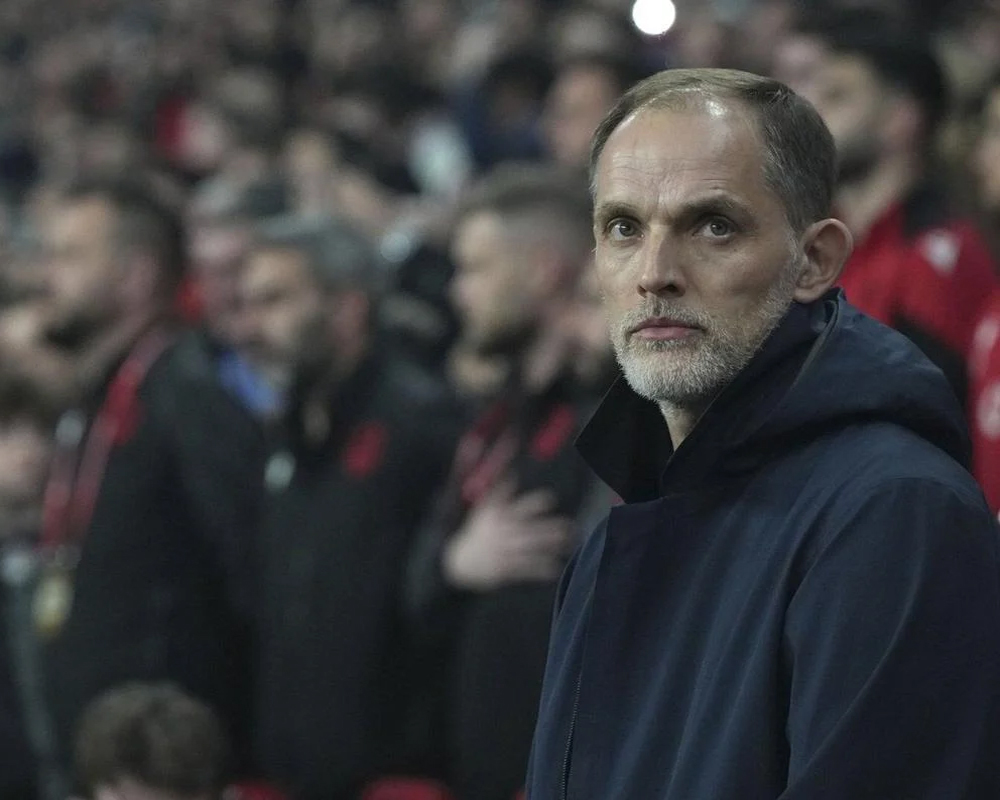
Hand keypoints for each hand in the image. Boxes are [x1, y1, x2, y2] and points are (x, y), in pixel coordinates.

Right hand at [443, 481, 571, 590]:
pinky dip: (540, 568)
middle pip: (527, 529)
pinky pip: (525, 569)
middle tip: (567, 525)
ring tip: (566, 542)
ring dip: (548, 546)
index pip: (516, 507)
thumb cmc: (476, 532)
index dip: (532, 502)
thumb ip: (499, 491)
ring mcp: (502, 552)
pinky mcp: (503, 569)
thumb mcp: (483, 509)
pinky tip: (555, 567)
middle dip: (547, 527)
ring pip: (529, 548)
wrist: (458, 562)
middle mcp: (500, 533)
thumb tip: (512, 473)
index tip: (550, 499)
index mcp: (496, 517)